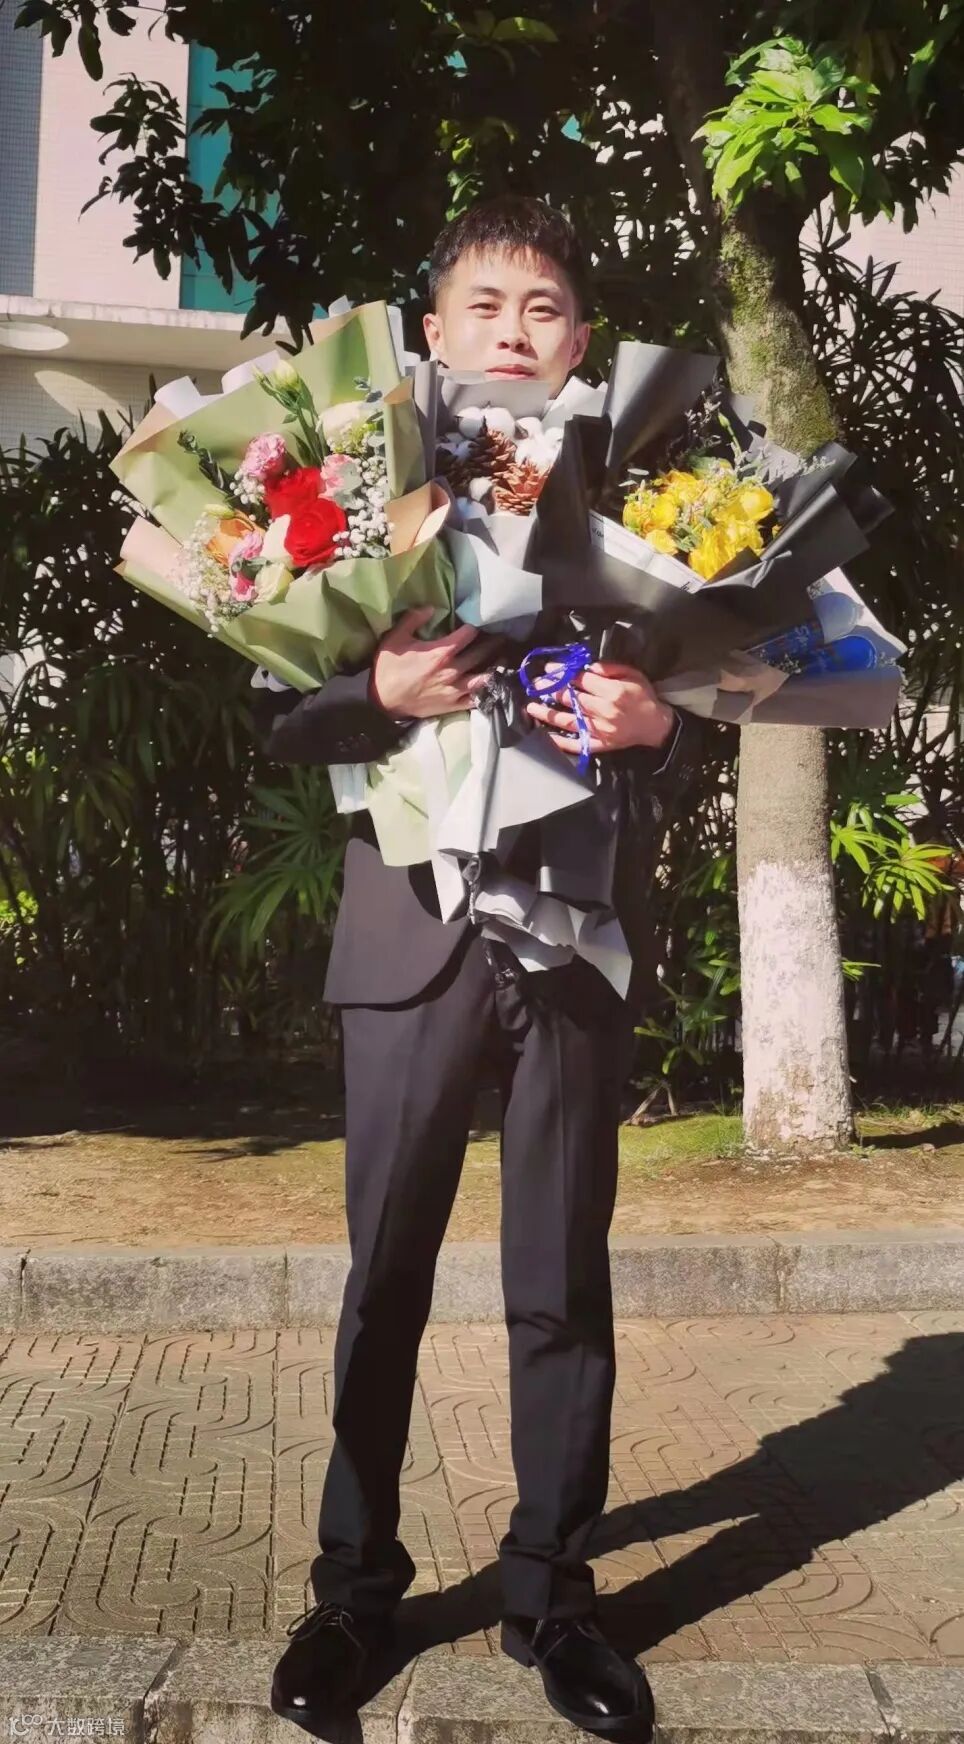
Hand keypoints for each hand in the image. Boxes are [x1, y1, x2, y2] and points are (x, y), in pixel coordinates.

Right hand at [370, 606, 499, 718]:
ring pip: (485, 676)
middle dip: (493, 642)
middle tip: (502, 635)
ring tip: (503, 657)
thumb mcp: (395, 638)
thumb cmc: (388, 669)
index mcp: (441, 652)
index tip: (480, 621)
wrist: (383, 703)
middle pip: (481, 653)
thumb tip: (431, 607)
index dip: (475, 626)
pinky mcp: (454, 705)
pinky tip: (493, 683)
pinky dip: (487, 690)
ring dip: (496, 665)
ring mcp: (456, 690)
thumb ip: (413, 619)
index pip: (468, 634)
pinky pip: (477, 698)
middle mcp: (453, 670)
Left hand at [525, 661, 674, 756]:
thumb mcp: (633, 674)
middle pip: (571, 699)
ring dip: (548, 714)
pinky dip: (560, 742)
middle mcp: (603, 711)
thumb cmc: (643, 696)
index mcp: (612, 692)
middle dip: (551, 690)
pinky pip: (577, 745)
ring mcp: (600, 730)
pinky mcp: (599, 745)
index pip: (581, 680)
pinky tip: (546, 736)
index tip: (549, 668)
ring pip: (568, 721)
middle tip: (535, 684)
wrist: (656, 725)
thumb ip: (609, 668)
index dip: (563, 673)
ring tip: (531, 706)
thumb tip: (586, 666)